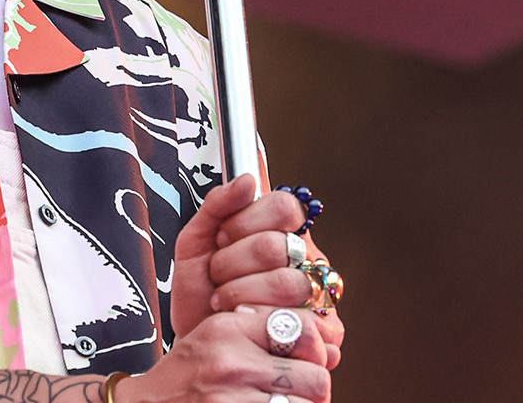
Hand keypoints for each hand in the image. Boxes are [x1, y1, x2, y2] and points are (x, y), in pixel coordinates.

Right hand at [118, 304, 331, 402]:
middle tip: (298, 394)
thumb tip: (325, 346)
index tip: (305, 361)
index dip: (314, 349)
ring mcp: (233, 397)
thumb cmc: (184, 379)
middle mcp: (232, 360)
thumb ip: (258, 332)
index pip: (303, 328)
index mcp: (229, 328)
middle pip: (315, 374)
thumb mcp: (214, 339)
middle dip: (313, 390)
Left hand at [171, 176, 346, 368]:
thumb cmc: (202, 293)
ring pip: (286, 283)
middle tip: (217, 276)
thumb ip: (216, 206)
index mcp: (285, 231)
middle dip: (232, 263)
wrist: (200, 343)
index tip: (221, 239)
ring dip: (241, 295)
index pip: (283, 206)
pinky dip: (256, 324)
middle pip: (279, 245)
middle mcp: (310, 260)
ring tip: (225, 303)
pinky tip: (244, 324)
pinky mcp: (327, 335)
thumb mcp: (196, 243)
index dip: (244, 223)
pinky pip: (295, 322)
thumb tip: (248, 179)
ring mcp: (321, 296)